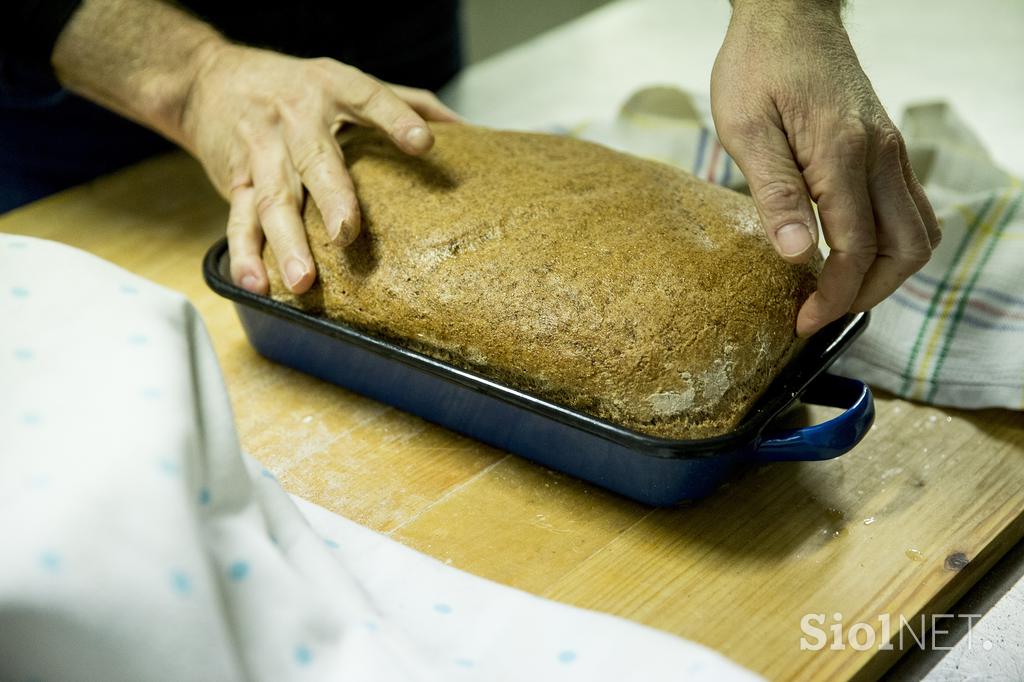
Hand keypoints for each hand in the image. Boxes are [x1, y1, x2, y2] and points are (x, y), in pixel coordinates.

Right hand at [181, 43, 459, 293]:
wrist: (210, 79)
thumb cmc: (298, 88)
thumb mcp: (347, 80)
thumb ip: (406, 101)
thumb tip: (467, 128)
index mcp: (332, 89)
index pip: (369, 98)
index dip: (395, 118)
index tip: (423, 143)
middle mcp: (295, 120)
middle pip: (315, 160)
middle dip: (331, 197)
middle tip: (346, 233)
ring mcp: (262, 153)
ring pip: (273, 200)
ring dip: (287, 242)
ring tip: (303, 281)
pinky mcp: (236, 182)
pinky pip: (238, 220)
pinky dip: (243, 254)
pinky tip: (255, 284)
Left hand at [710, 1, 939, 336]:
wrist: (788, 16)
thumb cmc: (759, 67)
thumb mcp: (747, 130)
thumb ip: (776, 193)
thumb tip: (797, 254)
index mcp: (843, 155)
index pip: (856, 248)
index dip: (835, 296)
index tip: (804, 321)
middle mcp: (880, 156)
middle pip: (906, 249)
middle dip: (868, 293)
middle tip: (822, 311)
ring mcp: (890, 151)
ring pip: (918, 230)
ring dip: (887, 270)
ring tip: (839, 289)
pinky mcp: (887, 147)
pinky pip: (909, 206)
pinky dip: (890, 241)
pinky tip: (850, 250)